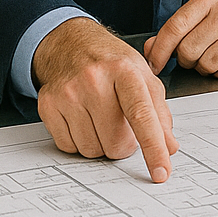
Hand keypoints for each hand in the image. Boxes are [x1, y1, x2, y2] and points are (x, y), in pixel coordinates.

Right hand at [33, 18, 178, 181]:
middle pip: (116, 143)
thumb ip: (159, 112)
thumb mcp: (143, 75)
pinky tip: (82, 119)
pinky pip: (68, 147)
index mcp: (124, 70)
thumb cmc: (110, 62)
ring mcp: (68, 92)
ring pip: (92, 150)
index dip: (154, 148)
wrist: (69, 43)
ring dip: (100, 143)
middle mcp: (94, 79)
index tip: (161, 173)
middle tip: (121, 124)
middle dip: (124, 143)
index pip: (142, 116)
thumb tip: (169, 146)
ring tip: (100, 118)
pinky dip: (79, 141)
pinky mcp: (48, 105)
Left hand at [143, 0, 217, 79]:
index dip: (160, 50)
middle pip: (188, 51)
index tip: (154, 63)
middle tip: (197, 55)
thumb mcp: (207, 11)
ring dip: (207, 67)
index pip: (175, 27)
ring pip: (207, 65)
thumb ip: (178, 28)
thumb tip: (150, 48)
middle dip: (188, 60)